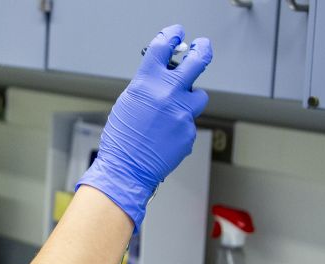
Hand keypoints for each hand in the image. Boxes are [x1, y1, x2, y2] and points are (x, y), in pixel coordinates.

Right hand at [76, 24, 212, 231]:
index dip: (171, 36)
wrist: (126, 169)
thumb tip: (162, 78)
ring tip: (176, 110)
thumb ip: (148, 86)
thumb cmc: (122, 139)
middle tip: (203, 47)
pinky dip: (180, 127)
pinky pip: (189, 122)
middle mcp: (167, 94)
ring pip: (198, 96)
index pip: (163, 47)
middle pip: (196, 62)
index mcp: (147, 83)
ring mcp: (182, 113)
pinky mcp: (189, 132)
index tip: (176, 33)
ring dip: (190, 99)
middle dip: (202, 51)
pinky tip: (166, 137)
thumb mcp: (128, 103)